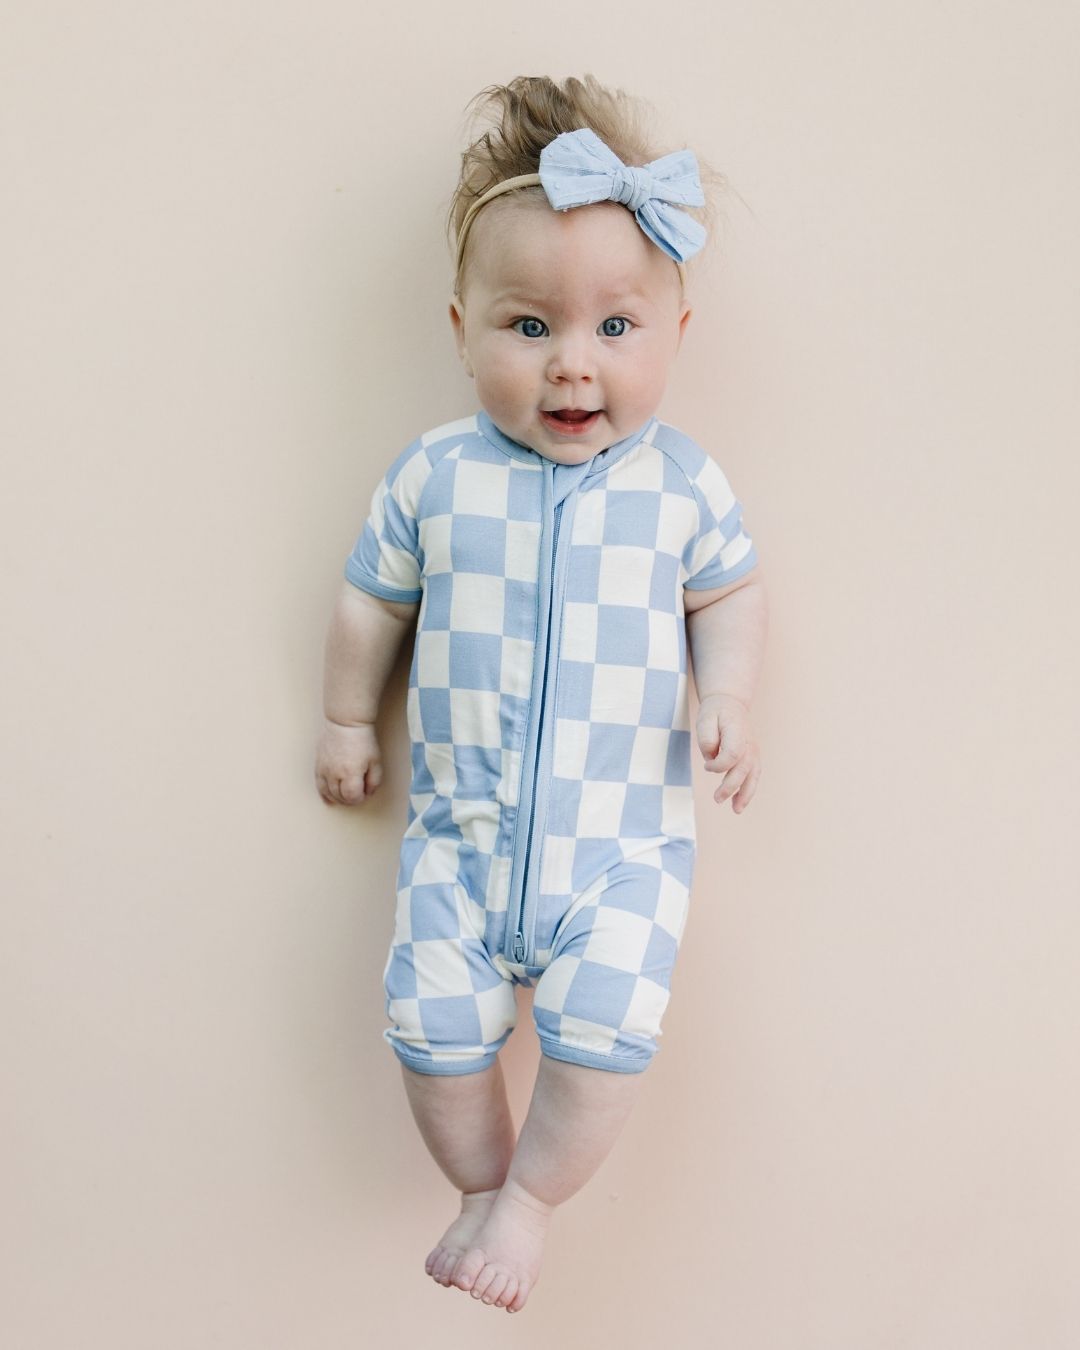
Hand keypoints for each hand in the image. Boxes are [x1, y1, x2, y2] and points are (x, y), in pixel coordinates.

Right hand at [315, 719, 383, 804]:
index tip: (364, 794)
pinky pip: (319, 785)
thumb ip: (374, 780)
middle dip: (350, 800)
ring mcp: (324, 769)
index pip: (352, 797)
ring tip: (345, 796)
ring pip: (328, 793)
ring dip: (338, 798)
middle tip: (356, 794)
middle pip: (340, 797)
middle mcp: (335, 773)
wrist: (345, 723)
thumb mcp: (375, 761)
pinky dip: (324, 794)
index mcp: (351, 773)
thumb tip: (368, 793)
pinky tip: (329, 798)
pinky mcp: (318, 765)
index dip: (359, 799)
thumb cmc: (362, 740)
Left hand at [694, 694, 760, 812]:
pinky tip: (739, 804)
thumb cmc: (715, 712)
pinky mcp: (753, 757)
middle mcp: (749, 743)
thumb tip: (711, 757)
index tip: (707, 766)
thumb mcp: (704, 718)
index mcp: (737, 731)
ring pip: (753, 775)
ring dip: (745, 794)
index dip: (719, 764)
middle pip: (744, 768)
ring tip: (736, 810)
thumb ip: (707, 739)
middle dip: (731, 786)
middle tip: (717, 799)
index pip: (733, 754)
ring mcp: (754, 751)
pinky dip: (748, 790)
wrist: (730, 703)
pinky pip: (754, 776)